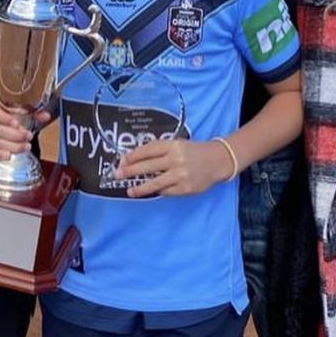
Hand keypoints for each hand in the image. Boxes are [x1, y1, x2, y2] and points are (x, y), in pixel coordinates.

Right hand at [0, 101, 51, 160]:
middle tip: (29, 136)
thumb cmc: (18, 114)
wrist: (13, 122)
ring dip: (13, 146)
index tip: (17, 124)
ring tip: (26, 147)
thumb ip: (36, 113)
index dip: (5, 119)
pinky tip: (9, 156)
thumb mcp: (28, 110)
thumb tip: (45, 116)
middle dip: (15, 136)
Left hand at [117, 139, 236, 198]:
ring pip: (155, 182)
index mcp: (173, 145)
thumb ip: (159, 150)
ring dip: (140, 188)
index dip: (133, 156)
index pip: (148, 150)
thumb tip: (135, 159)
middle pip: (148, 166)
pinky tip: (151, 190)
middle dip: (131, 171)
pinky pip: (166, 191)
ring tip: (129, 191)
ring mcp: (181, 175)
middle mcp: (176, 159)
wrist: (216, 161)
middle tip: (118, 174)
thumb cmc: (192, 152)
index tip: (122, 160)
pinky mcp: (185, 188)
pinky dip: (158, 190)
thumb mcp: (177, 145)